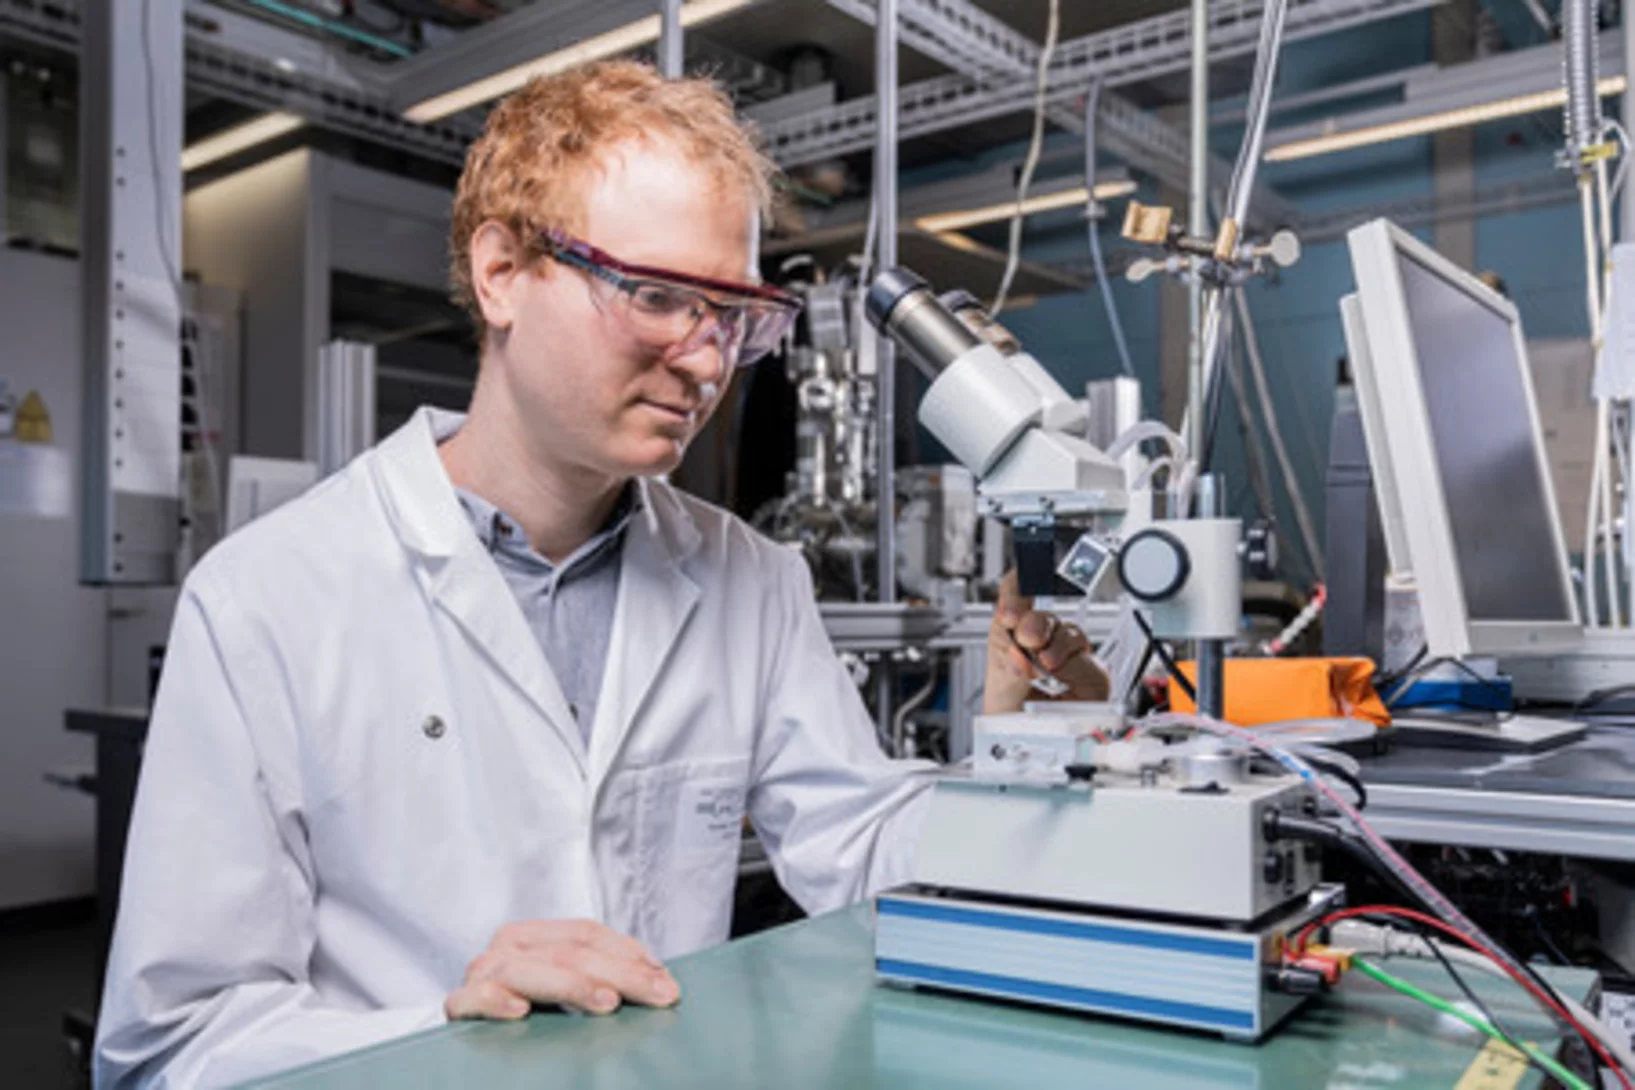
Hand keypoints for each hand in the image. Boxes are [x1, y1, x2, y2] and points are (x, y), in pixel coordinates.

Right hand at [445, 919, 680, 1020]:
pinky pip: (471, 998)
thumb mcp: (565, 989)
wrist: (470, 1058)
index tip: (664, 978)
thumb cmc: (527, 1015)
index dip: (627, 952)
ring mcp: (480, 975)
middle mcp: (505, 949)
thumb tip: (658, 981)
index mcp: (531, 936)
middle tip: (659, 995)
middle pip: (568, 953)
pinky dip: (495, 1001)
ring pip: (527, 970)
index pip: (585, 934)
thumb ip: (600, 978)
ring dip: (570, 985)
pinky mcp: (458, 1006)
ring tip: (608, 1002)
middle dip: (621, 973)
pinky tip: (521, 1012)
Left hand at [985, 570, 1110, 713]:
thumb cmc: (1009, 726)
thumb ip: (1006, 646)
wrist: (1028, 755)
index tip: (1015, 584)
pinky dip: (1069, 657)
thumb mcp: (999, 681)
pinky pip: (1086, 652)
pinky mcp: (1092, 675)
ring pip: (1067, 630)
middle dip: (1031, 621)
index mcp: (1013, 645)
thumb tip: (1015, 622)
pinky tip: (1056, 670)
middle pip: (1042, 614)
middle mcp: (1041, 649)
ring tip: (1040, 665)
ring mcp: (1068, 661)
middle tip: (1024, 637)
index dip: (1017, 590)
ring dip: (1052, 642)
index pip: (1016, 603)